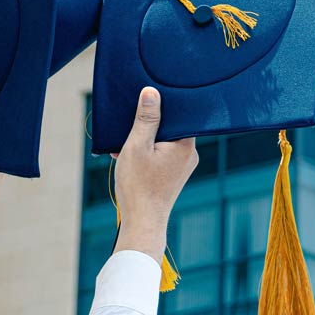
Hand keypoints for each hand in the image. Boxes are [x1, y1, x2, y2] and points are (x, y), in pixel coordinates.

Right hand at [112, 87, 197, 261]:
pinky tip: (128, 157)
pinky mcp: (174, 174)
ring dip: (144, 140)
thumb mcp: (137, 146)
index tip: (144, 104)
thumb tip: (151, 93)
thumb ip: (146, 118)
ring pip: (164, 141)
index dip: (160, 106)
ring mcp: (183, 165)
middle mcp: (189, 154)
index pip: (178, 113)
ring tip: (124, 147)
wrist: (142, 221)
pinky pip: (162, 154)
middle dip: (147, 125)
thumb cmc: (139, 186)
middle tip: (129, 125)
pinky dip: (146, 152)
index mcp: (185, 144)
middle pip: (170, 126)